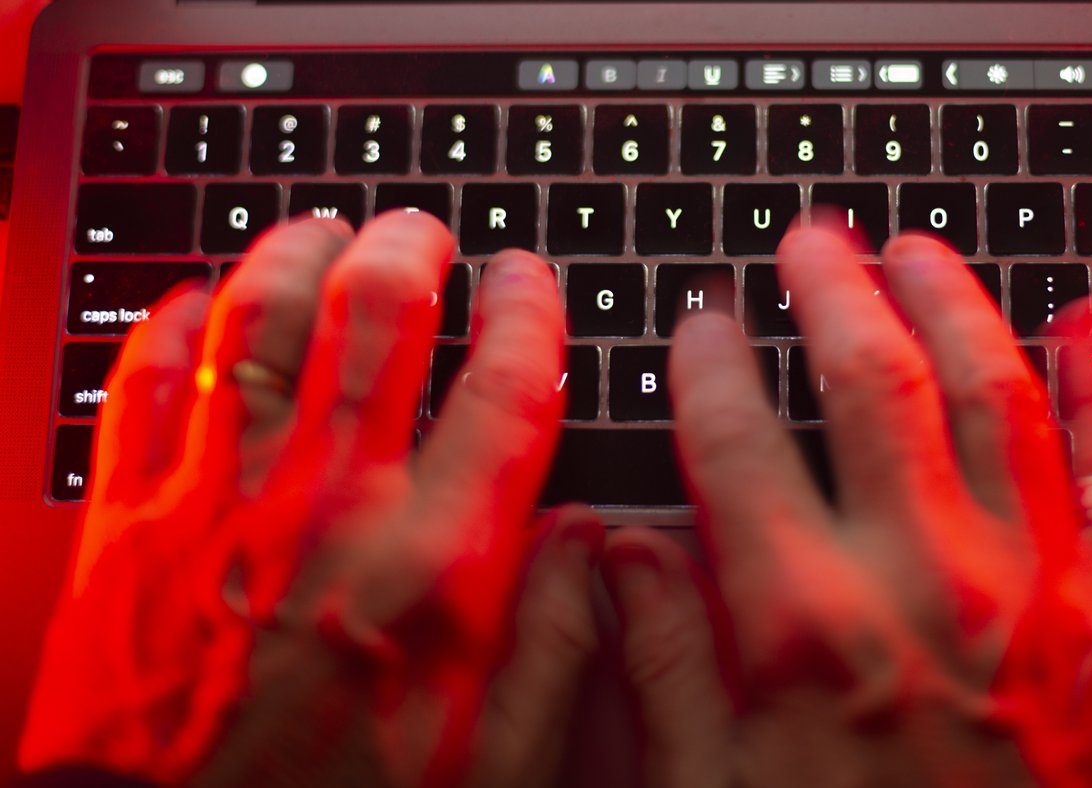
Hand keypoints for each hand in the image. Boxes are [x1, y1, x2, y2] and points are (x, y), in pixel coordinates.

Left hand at [21, 213, 598, 786]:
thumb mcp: (492, 761)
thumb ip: (558, 641)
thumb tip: (594, 543)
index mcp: (435, 559)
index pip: (505, 385)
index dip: (528, 310)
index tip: (527, 281)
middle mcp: (331, 501)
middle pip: (378, 313)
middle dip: (409, 247)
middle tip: (421, 231)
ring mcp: (222, 492)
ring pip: (261, 314)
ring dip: (297, 252)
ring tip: (322, 233)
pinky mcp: (132, 513)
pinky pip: (148, 375)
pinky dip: (177, 322)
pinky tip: (200, 306)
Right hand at [603, 227, 1091, 786]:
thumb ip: (666, 665)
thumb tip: (611, 558)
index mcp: (804, 628)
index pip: (734, 440)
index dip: (707, 360)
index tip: (700, 321)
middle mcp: (921, 582)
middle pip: (868, 379)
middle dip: (831, 288)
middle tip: (811, 242)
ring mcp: (1031, 587)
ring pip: (991, 391)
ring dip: (951, 301)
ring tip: (917, 251)